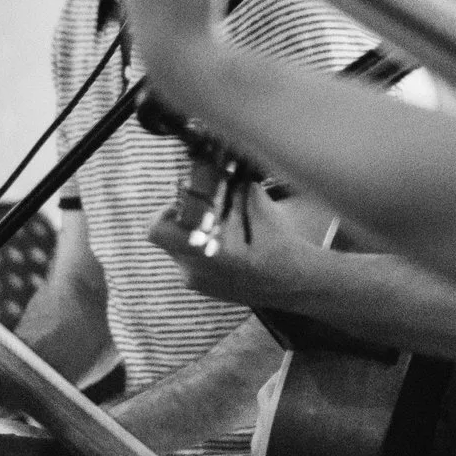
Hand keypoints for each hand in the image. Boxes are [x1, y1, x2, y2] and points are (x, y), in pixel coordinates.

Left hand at [147, 189, 313, 307]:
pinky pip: (190, 259)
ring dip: (196, 230)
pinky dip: (204, 245)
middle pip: (171, 234)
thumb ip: (240, 190)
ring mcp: (197, 283)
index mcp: (206, 255)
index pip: (157, 230)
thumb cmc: (283, 252)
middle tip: (213, 206)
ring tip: (228, 225)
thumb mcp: (264, 213)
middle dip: (188, 216)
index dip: (168, 209)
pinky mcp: (203, 288)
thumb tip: (229, 168)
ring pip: (180, 246)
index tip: (189, 199)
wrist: (298, 287)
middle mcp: (194, 272)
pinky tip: (232, 242)